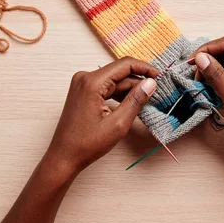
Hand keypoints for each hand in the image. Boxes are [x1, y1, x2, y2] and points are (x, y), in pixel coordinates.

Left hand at [47, 57, 158, 172]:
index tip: (160, 76)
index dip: (145, 68)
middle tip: (157, 92)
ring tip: (147, 99)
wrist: (63, 157)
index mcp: (92, 82)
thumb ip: (135, 100)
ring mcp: (82, 84)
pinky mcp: (82, 92)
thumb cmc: (87, 144)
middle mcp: (85, 77)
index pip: (125, 65)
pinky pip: (105, 88)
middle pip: (119, 72)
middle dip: (139, 81)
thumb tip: (151, 83)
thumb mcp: (118, 124)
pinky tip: (131, 103)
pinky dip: (119, 94)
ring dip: (130, 89)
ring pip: (113, 80)